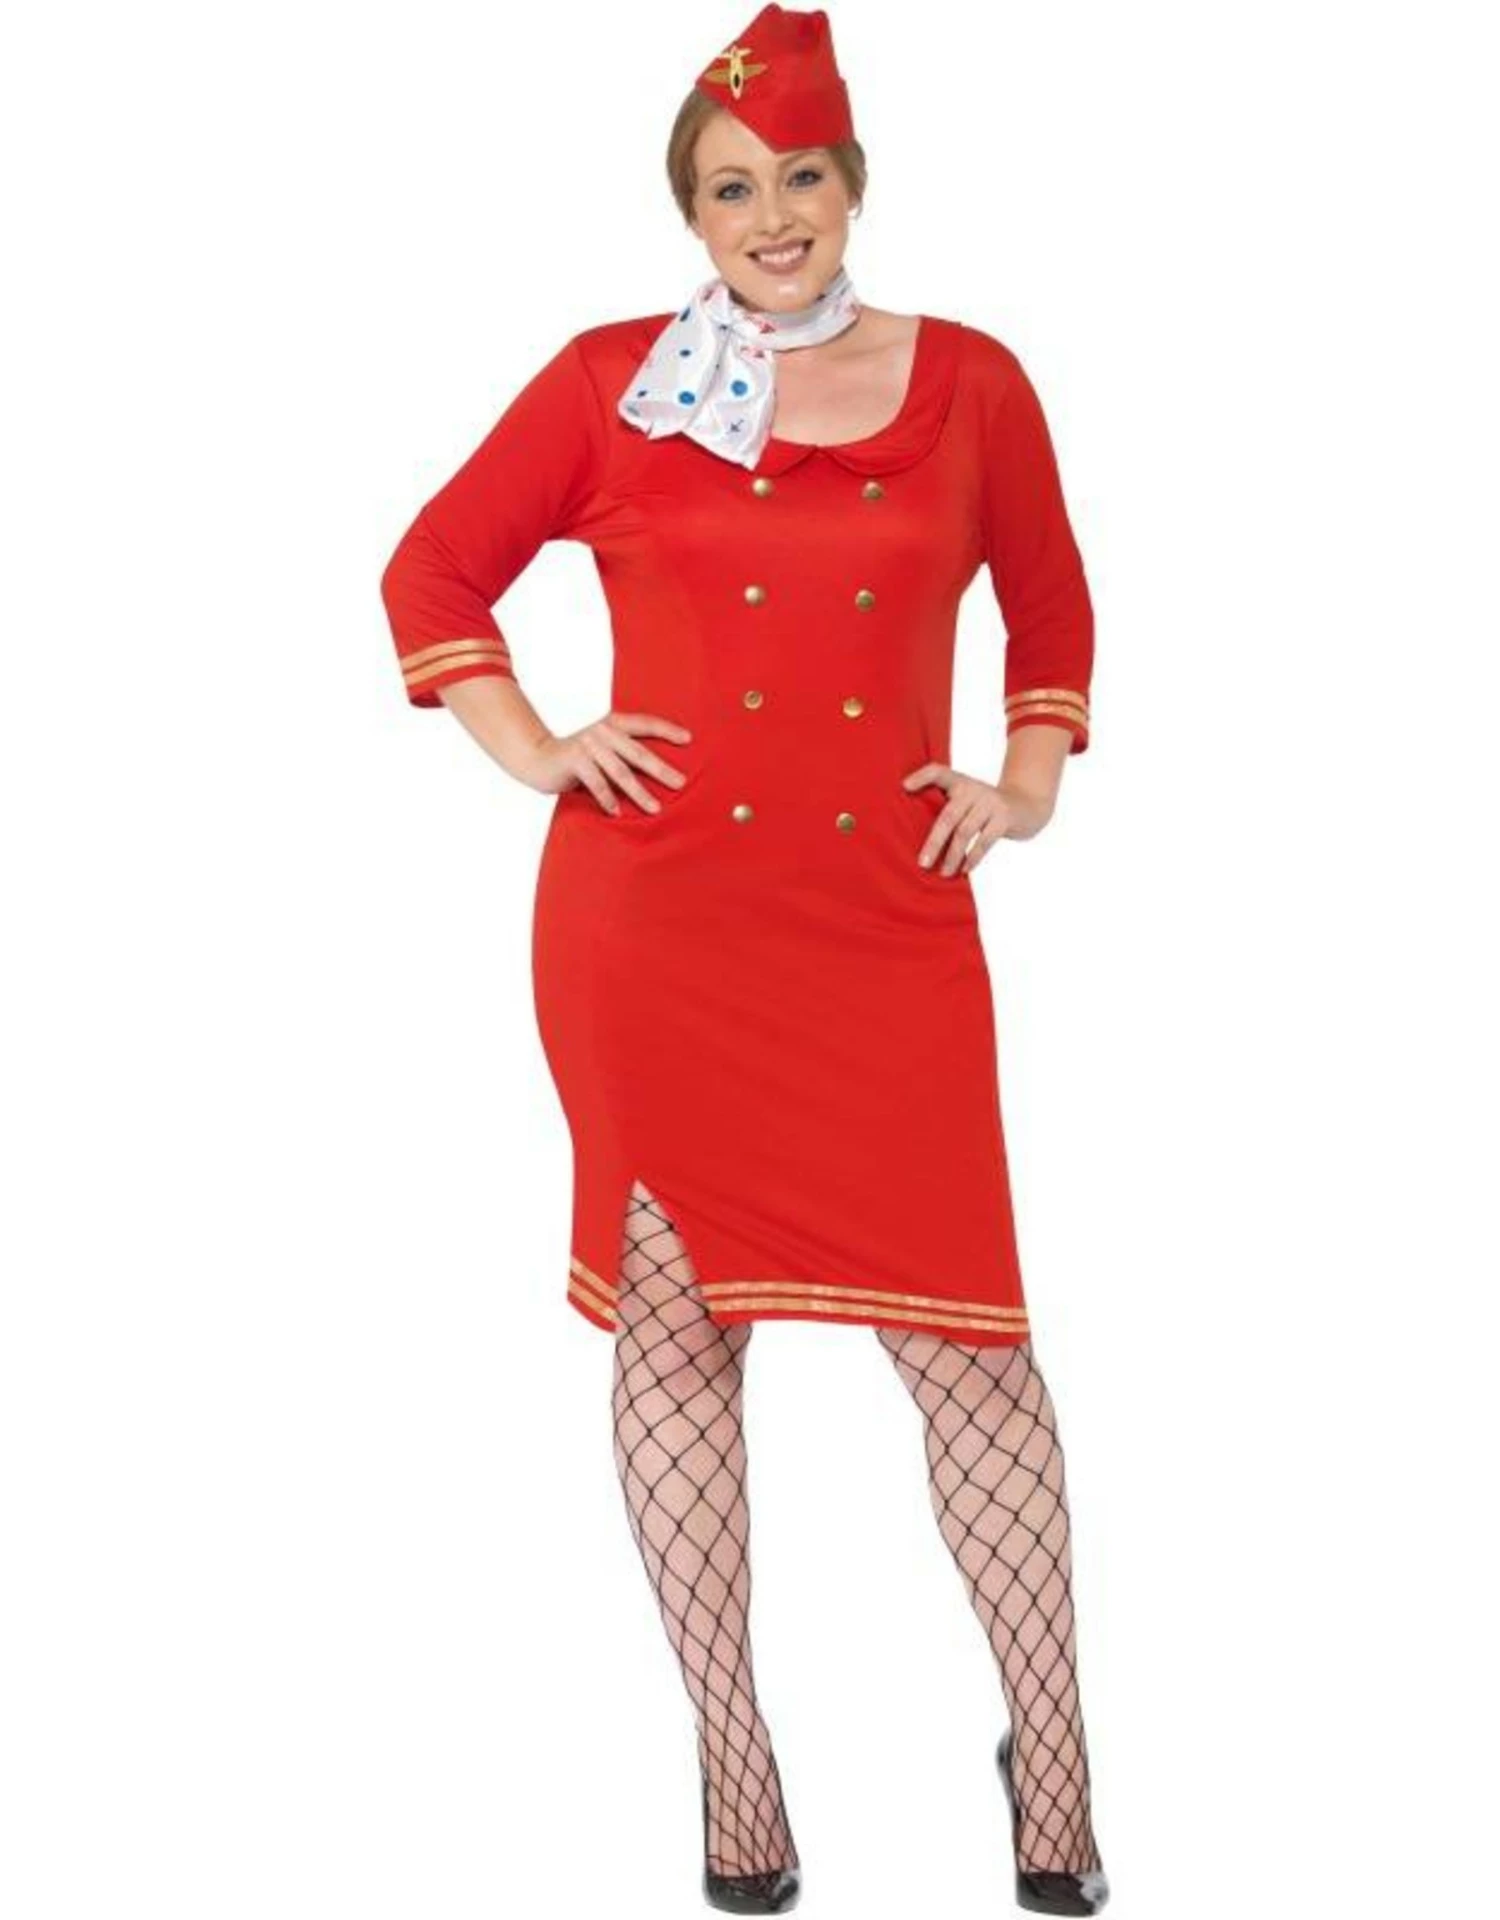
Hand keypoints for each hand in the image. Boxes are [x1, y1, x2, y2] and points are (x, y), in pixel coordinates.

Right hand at [515, 711, 693, 813]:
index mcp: (613, 724)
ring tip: (655, 809)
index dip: (667, 730)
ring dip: (639, 792)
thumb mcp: (603, 749)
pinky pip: (596, 782)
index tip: (689, 740)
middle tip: (680, 784)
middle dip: (661, 769)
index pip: (645, 723)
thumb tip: (661, 773)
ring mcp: (588, 745)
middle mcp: (603, 731)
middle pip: (638, 752)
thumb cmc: (578, 758)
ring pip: (620, 771)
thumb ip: (624, 753)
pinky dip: (608, 799)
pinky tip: (617, 813)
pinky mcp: (574, 760)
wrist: (538, 757)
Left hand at [901, 763, 1054, 873]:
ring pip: (965, 832)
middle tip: (923, 863)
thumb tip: (917, 839)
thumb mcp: (966, 799)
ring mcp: (990, 802)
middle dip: (934, 842)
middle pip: (948, 816)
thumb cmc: (984, 807)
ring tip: (943, 873)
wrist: (1027, 804)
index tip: (904, 787)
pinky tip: (964, 870)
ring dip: (953, 856)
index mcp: (959, 782)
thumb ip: (944, 807)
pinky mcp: (1004, 817)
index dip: (921, 776)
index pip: (938, 771)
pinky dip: (973, 857)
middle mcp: (973, 789)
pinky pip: (985, 841)